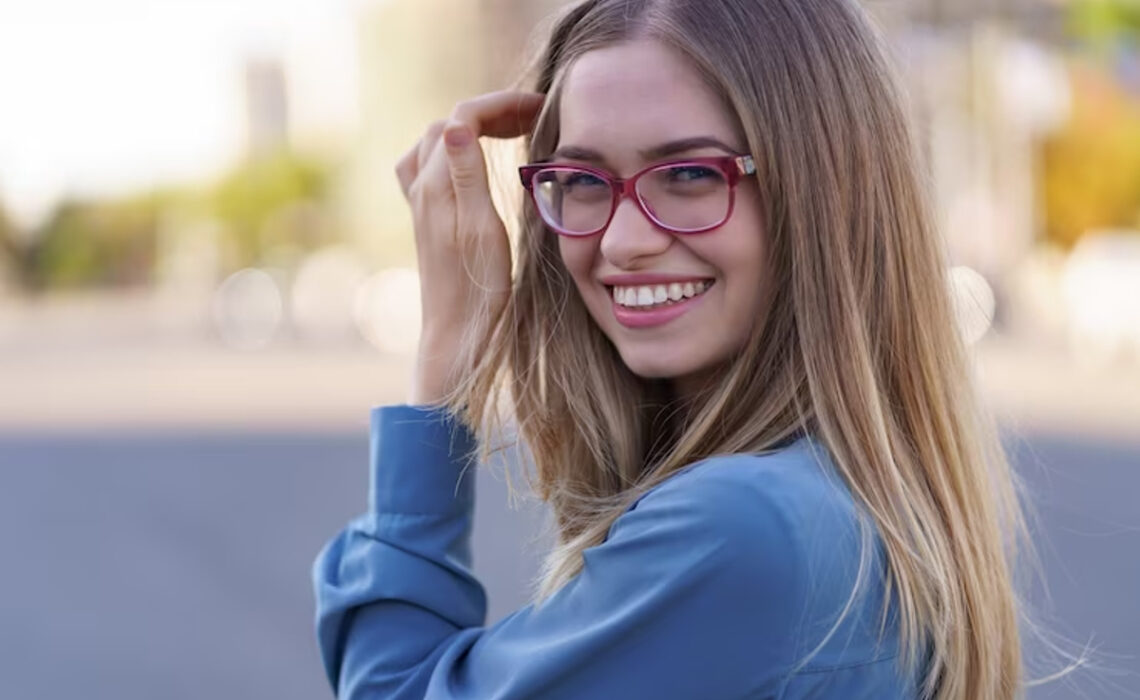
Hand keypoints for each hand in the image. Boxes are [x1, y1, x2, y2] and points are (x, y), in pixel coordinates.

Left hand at [395, 91, 544, 405]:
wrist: (458, 333)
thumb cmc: (479, 288)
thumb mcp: (481, 229)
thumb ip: (467, 174)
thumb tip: (456, 123)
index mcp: (437, 186)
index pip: (463, 118)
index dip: (501, 105)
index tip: (541, 109)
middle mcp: (423, 190)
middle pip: (449, 124)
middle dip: (490, 111)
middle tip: (533, 118)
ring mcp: (422, 205)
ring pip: (438, 142)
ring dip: (472, 127)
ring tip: (510, 132)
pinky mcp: (429, 220)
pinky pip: (431, 166)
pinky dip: (456, 150)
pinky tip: (475, 163)